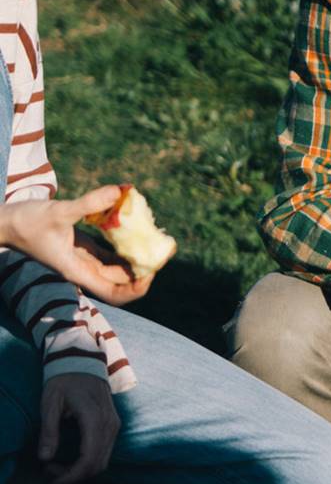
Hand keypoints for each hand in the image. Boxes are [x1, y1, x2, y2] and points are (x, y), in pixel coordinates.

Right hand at [3, 186, 151, 304]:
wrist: (4, 222)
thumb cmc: (26, 221)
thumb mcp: (58, 211)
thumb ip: (88, 203)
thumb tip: (118, 191)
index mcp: (78, 271)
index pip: (114, 293)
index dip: (136, 287)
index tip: (152, 270)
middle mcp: (83, 269)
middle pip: (121, 281)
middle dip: (143, 270)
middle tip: (162, 251)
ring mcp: (83, 259)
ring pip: (117, 266)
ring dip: (135, 257)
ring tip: (154, 240)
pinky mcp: (81, 248)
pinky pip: (109, 251)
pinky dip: (122, 243)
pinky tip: (134, 229)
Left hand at [38, 373, 120, 483]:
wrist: (83, 362)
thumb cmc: (64, 380)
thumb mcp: (51, 403)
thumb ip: (49, 430)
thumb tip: (45, 458)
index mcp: (95, 418)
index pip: (89, 459)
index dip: (71, 476)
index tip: (52, 481)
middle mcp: (110, 424)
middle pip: (98, 464)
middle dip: (74, 476)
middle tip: (50, 472)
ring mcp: (114, 424)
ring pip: (103, 460)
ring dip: (81, 470)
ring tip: (58, 466)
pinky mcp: (113, 425)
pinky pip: (105, 452)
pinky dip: (89, 462)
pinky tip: (71, 458)